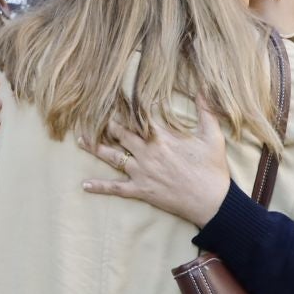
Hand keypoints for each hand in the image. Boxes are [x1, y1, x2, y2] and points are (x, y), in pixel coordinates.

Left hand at [79, 101, 230, 227]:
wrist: (212, 203)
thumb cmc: (213, 170)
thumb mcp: (213, 137)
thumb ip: (206, 112)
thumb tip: (204, 90)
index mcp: (162, 138)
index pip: (139, 117)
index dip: (127, 106)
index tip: (114, 96)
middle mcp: (147, 153)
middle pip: (120, 133)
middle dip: (105, 123)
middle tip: (91, 114)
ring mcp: (142, 172)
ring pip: (113, 157)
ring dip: (95, 148)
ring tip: (80, 140)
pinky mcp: (141, 191)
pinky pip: (116, 188)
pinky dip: (100, 187)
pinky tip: (84, 185)